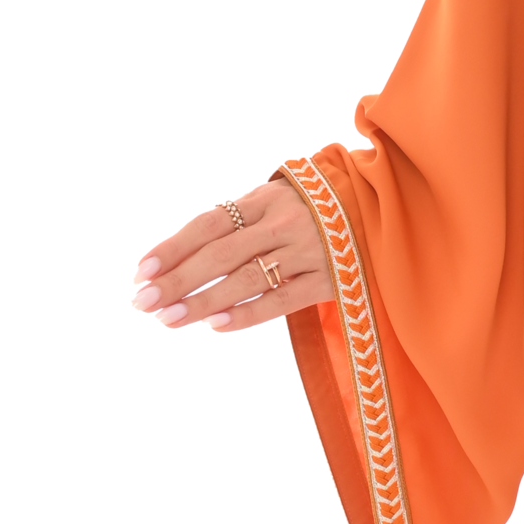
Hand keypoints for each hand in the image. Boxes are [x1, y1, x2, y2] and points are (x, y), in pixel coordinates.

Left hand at [133, 177, 329, 332]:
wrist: (383, 209)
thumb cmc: (313, 211)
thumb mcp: (275, 201)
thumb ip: (239, 222)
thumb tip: (179, 256)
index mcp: (265, 198)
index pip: (208, 224)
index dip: (173, 247)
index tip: (141, 272)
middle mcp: (284, 222)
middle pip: (220, 254)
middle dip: (177, 280)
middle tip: (142, 302)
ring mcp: (308, 251)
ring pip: (245, 280)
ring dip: (202, 302)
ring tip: (168, 320)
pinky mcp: (329, 279)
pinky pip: (282, 300)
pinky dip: (247, 313)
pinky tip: (216, 325)